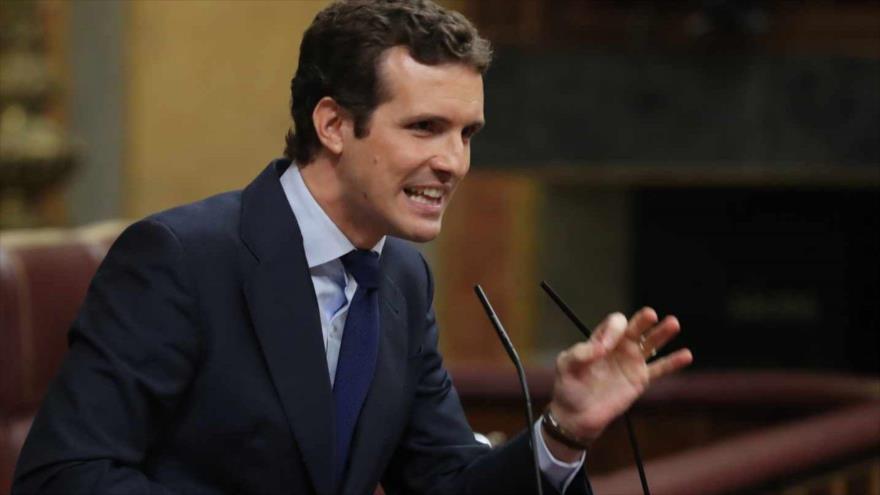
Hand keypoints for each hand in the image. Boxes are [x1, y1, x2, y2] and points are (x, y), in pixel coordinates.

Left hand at [544, 307, 692, 459]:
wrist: (576, 415)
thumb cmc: (568, 387)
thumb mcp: (566, 366)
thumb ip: (580, 353)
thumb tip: (600, 347)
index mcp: (601, 340)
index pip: (614, 326)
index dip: (612, 331)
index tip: (604, 348)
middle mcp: (619, 347)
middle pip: (635, 328)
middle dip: (642, 320)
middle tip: (650, 314)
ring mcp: (631, 362)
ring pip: (650, 344)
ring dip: (662, 333)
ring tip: (673, 323)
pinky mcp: (640, 380)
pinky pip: (659, 369)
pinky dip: (673, 363)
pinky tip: (686, 355)